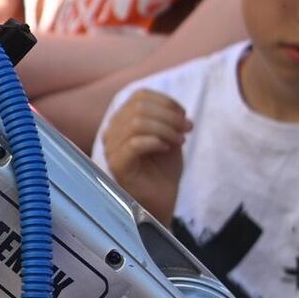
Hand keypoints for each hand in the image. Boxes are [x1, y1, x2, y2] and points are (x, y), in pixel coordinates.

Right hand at [99, 89, 189, 222]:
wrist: (162, 201)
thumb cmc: (163, 170)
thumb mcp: (168, 137)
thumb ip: (167, 119)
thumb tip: (177, 109)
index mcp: (122, 121)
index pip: (139, 96)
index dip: (165, 101)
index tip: (184, 114)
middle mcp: (112, 132)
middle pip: (138, 107)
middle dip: (169, 115)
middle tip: (187, 128)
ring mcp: (111, 150)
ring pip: (135, 123)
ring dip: (165, 128)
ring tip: (181, 140)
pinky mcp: (117, 166)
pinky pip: (133, 144)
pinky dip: (155, 141)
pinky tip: (167, 149)